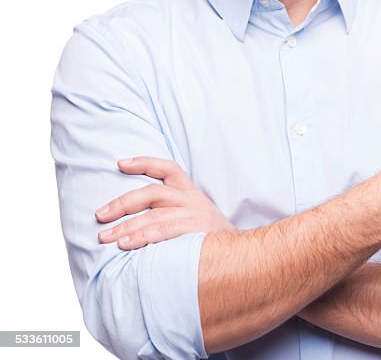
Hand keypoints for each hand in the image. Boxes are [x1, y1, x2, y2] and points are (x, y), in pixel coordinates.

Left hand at [95, 157, 236, 249]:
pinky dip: (141, 237)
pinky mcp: (196, 233)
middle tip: (100, 215)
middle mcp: (193, 201)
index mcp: (191, 193)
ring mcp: (195, 217)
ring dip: (125, 227)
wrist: (242, 256)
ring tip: (105, 237)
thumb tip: (133, 217)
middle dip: (122, 203)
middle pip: (153, 192)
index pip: (169, 169)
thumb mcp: (197, 217)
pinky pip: (163, 232)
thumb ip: (172, 213)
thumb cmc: (210, 240)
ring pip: (154, 215)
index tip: (120, 163)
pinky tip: (125, 245)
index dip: (144, 163)